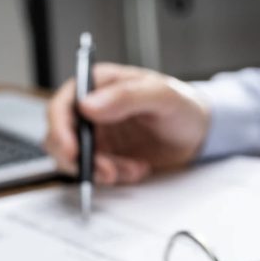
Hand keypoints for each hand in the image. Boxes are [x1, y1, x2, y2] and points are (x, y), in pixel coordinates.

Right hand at [45, 63, 210, 184]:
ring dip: (100, 170)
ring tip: (131, 169)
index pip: (62, 105)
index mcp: (98, 85)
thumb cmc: (182, 105)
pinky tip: (138, 169)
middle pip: (60, 136)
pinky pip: (97, 172)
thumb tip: (87, 105)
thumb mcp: (160, 96)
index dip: (60, 129)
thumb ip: (125, 97)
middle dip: (79, 158)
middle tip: (106, 170)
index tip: (72, 150)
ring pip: (76, 159)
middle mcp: (91, 109)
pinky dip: (115, 176)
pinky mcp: (107, 155)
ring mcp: (98, 134)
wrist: (199, 133)